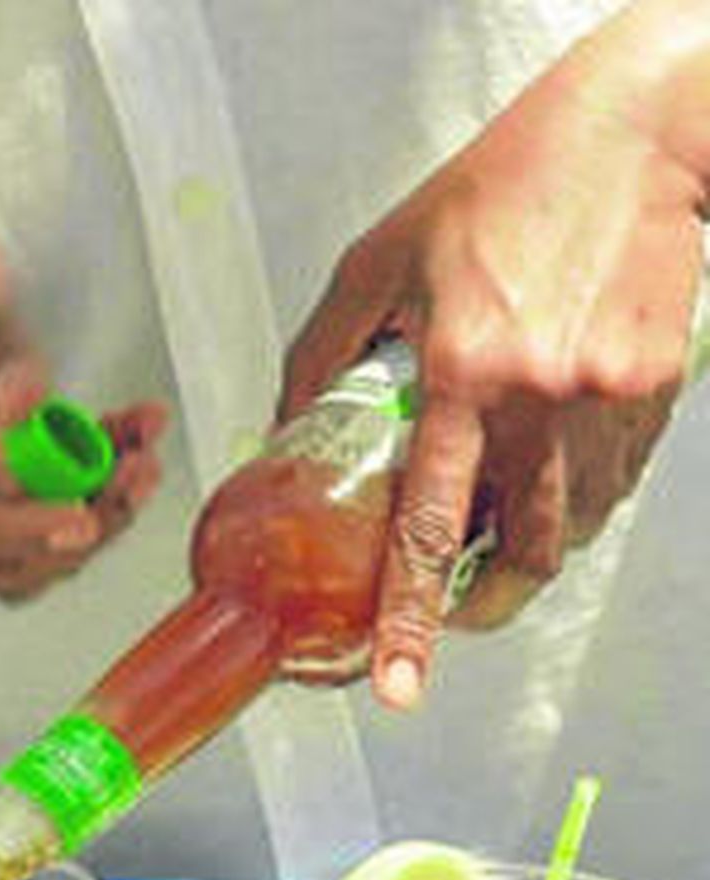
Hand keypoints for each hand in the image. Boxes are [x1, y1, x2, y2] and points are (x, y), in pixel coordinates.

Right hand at [0, 212, 167, 598]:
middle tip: (135, 473)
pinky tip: (129, 434)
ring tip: (142, 456)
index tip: (80, 517)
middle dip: (78, 524)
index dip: (18, 527)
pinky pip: (41, 507)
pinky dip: (94, 482)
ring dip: (96, 512)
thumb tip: (22, 403)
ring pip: (24, 544)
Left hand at [280, 21, 703, 708]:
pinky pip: (607, 486)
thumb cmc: (496, 190)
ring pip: (569, 532)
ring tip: (484, 561)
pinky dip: (568, 505)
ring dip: (521, 563)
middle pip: (518, 556)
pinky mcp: (655, 396)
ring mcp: (608, 403)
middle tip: (441, 630)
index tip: (397, 685)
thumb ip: (321, 356)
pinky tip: (539, 483)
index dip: (412, 619)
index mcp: (462, 371)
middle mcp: (541, 401)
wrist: (637, 136)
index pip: (431, 526)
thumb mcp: (378, 261)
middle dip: (474, 612)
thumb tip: (280, 434)